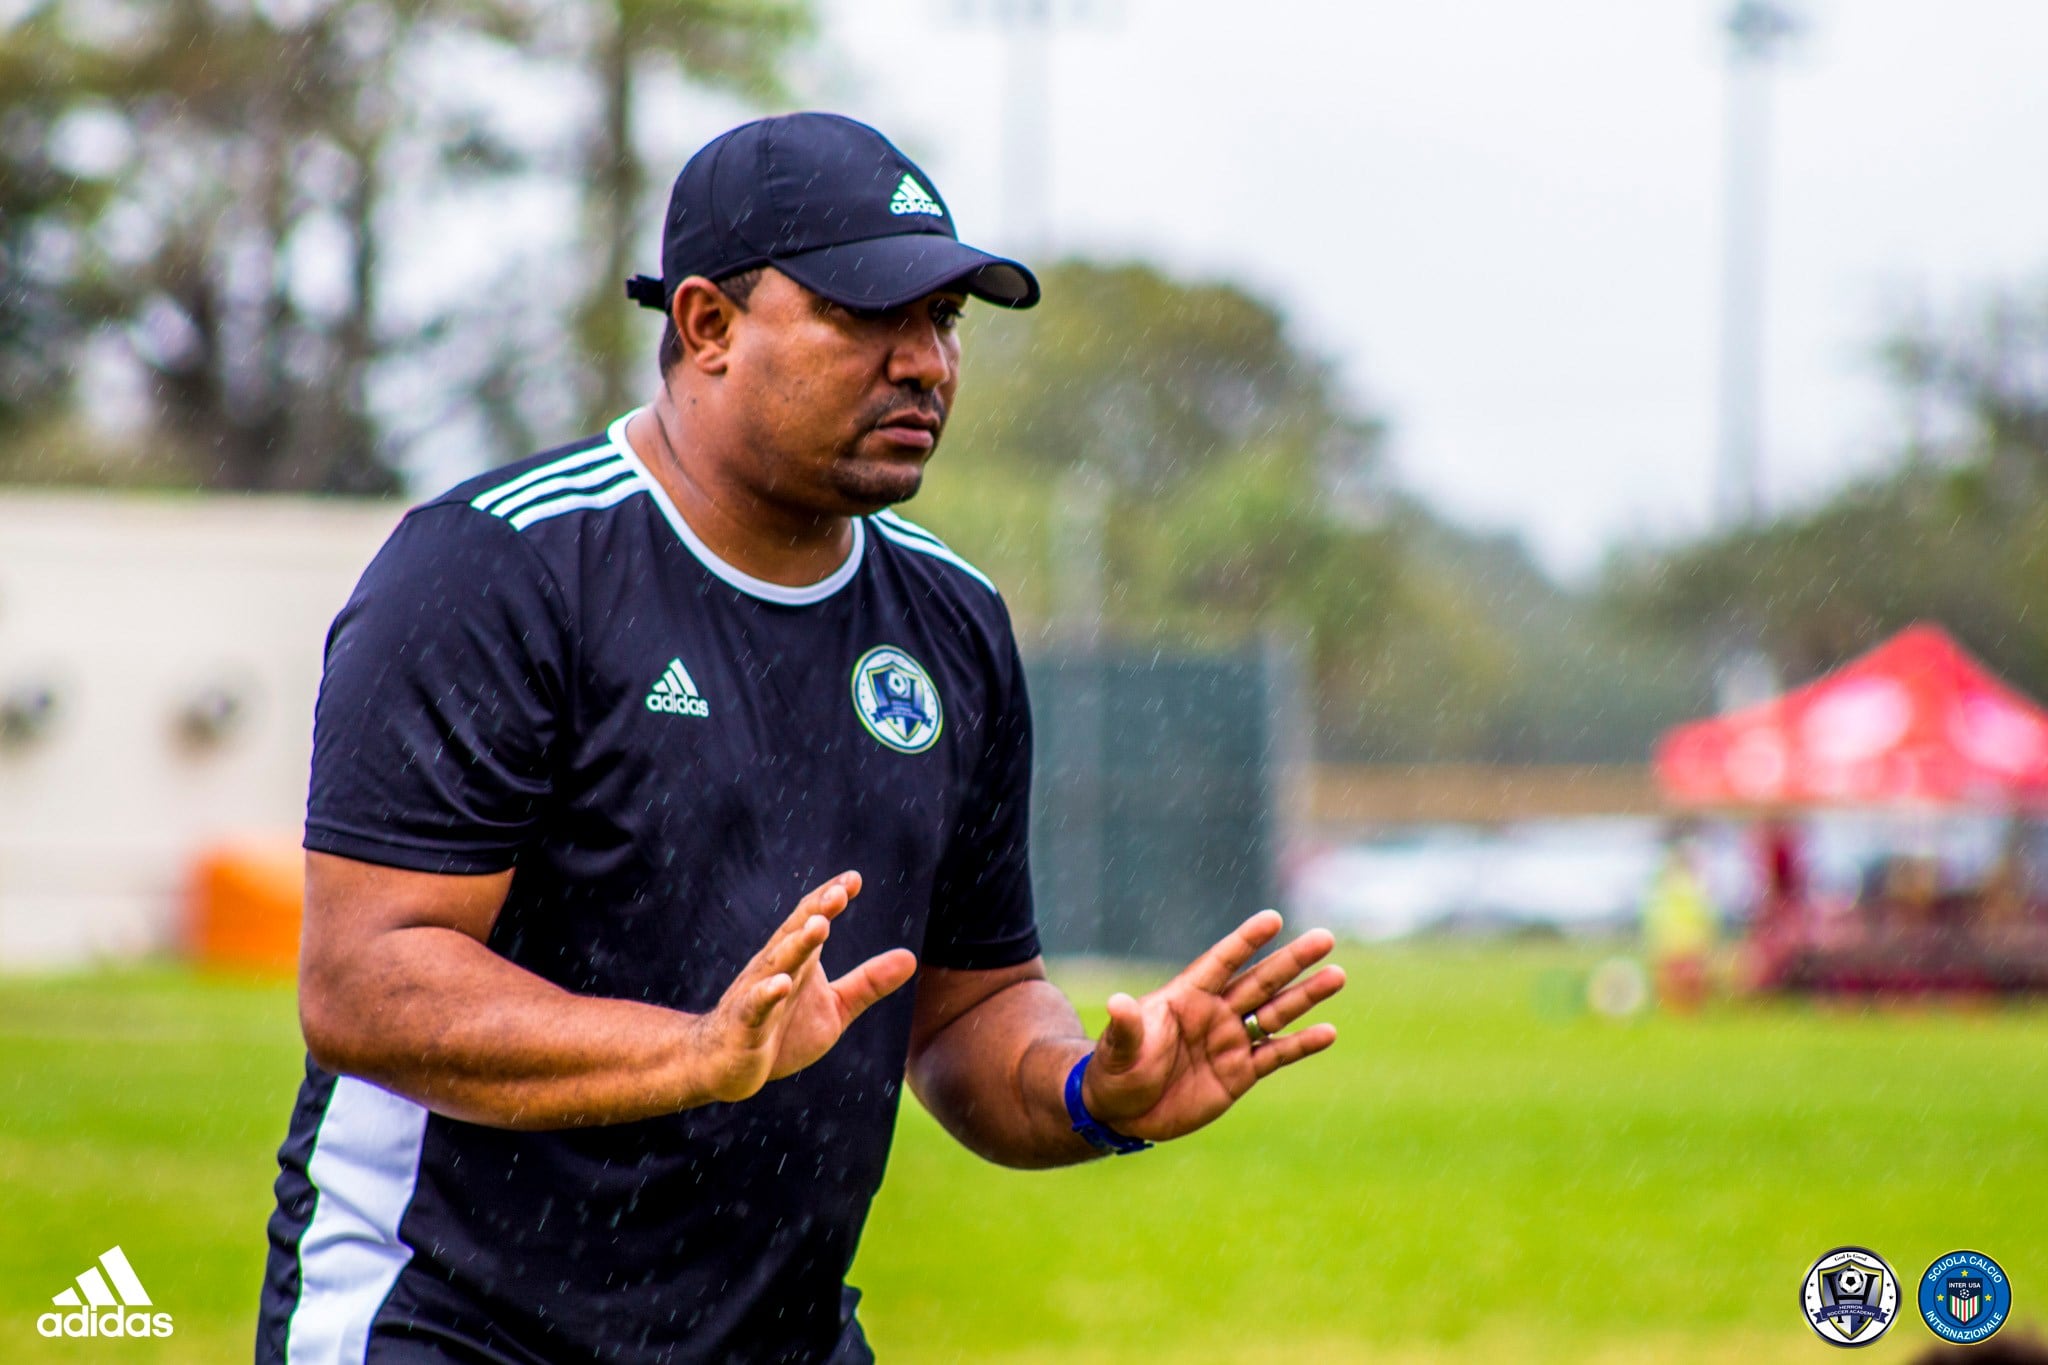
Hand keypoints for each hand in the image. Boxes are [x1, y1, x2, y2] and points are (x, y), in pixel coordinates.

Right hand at [690, 872, 916, 1103]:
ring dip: (797, 944)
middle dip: (817, 912)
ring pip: (778, 963)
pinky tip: (782, 983)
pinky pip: (756, 1006)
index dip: (830, 898)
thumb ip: (868, 983)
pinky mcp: (746, 1025)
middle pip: (796, 934)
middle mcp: (776, 968)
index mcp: (798, 960)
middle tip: (839, 892)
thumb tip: (912, 957)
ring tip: (819, 925)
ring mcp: (758, 994)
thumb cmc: (782, 1032)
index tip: (854, 879)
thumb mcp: (835, 1008)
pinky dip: (768, 994)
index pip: (812, 919)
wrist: (726, 1066)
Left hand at [1079, 910, 1341, 1142]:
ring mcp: (1230, 1041)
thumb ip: (1126, 1027)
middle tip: (1324, 938)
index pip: (1221, 962)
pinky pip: (1276, 1054)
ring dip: (1306, 995)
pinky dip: (1302, 1044)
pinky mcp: (1240, 1073)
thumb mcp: (1118, 1050)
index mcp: (1186, 996)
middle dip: (1291, 960)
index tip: (1273, 918)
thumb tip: (1116, 1003)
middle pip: (1260, 981)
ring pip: (1275, 1013)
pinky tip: (1328, 1032)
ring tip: (1337, 975)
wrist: (1122, 1113)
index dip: (1245, 941)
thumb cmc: (1114, 1071)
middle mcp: (1215, 1013)